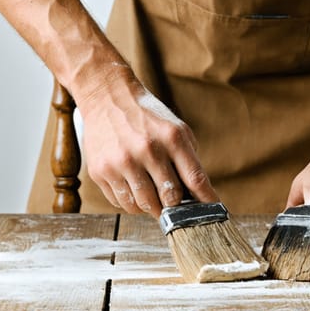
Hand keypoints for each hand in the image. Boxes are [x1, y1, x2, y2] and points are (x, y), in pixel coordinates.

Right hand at [78, 77, 218, 217]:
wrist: (106, 98)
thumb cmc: (145, 116)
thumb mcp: (175, 129)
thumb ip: (188, 160)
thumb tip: (198, 196)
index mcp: (171, 138)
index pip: (195, 179)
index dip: (205, 200)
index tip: (209, 212)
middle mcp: (146, 150)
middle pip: (169, 199)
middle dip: (174, 205)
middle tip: (172, 203)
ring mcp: (121, 162)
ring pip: (143, 206)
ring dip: (151, 206)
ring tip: (151, 194)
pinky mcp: (100, 171)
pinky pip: (121, 203)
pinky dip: (130, 201)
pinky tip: (131, 186)